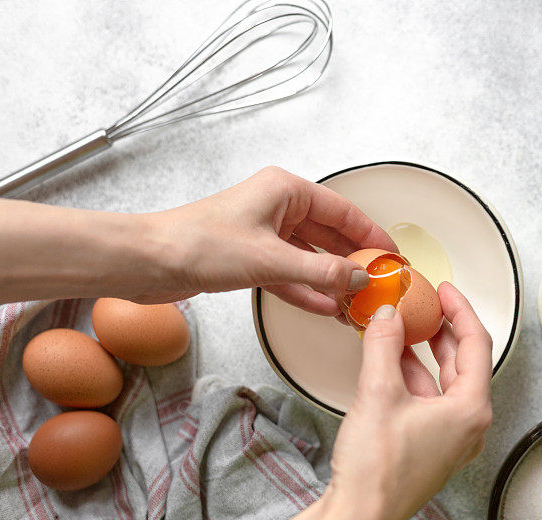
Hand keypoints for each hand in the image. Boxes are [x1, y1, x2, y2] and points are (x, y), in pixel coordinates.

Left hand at [142, 166, 396, 309]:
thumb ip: (321, 271)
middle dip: (352, 259)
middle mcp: (277, 207)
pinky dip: (307, 289)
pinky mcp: (250, 258)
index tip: (392, 255)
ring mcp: (263, 233)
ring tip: (357, 301)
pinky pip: (289, 274)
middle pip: (328, 234)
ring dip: (331, 279)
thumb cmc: (200, 243)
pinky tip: (326, 307)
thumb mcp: (271, 260)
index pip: (342, 211)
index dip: (370, 234)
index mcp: (285, 190)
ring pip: (310, 256)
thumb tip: (360, 277)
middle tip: (378, 282)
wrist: (149, 262)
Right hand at [275, 282, 492, 519]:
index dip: (461, 310)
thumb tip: (389, 316)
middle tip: (427, 306)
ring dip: (425, 353)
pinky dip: (414, 377)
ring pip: (444, 382)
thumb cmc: (377, 470)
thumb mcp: (379, 392)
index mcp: (470, 409)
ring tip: (405, 328)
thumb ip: (385, 344)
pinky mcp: (430, 446)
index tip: (446, 291)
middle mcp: (467, 425)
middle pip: (463, 362)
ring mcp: (450, 438)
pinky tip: (392, 362)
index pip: (476, 343)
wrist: (359, 515)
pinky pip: (429, 400)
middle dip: (443, 330)